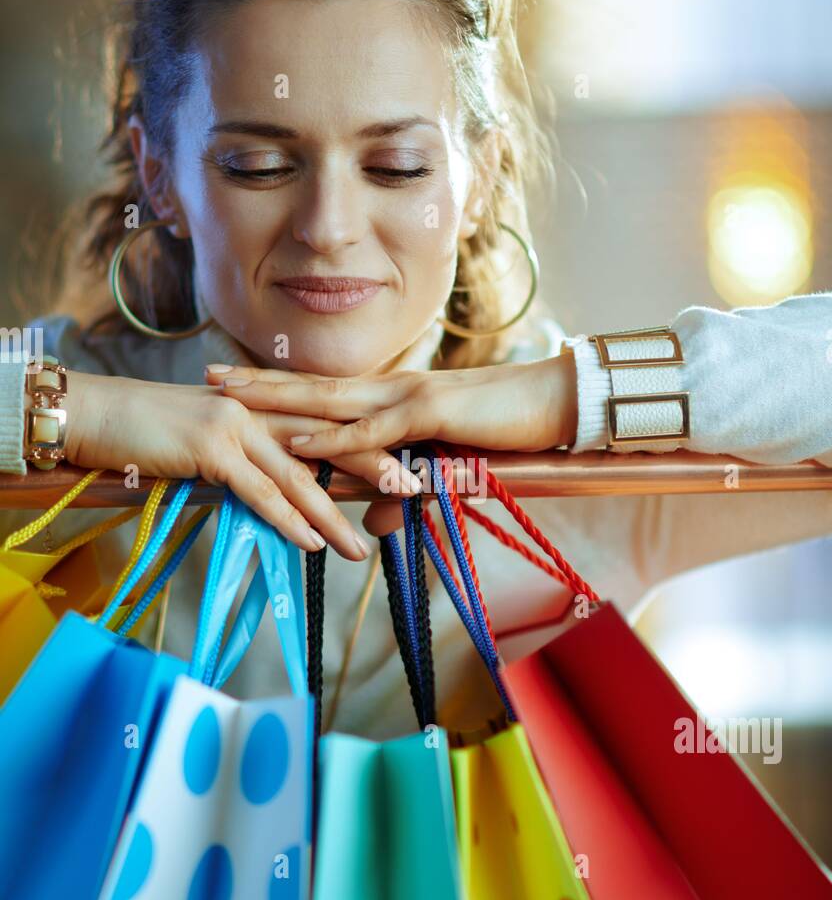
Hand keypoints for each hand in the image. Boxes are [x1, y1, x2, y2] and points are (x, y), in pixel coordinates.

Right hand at [63, 370, 422, 559]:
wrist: (98, 413)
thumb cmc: (150, 430)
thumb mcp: (210, 439)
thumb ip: (249, 458)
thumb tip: (280, 490)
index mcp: (264, 404)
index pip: (328, 424)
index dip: (371, 443)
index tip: (408, 463)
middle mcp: (258, 409)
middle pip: (330, 443)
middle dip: (375, 471)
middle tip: (415, 495)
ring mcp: (237, 426)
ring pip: (300, 476)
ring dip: (333, 516)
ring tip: (361, 548)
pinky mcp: (210, 448)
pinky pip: (258, 490)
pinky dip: (287, 519)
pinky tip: (310, 542)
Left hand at [205, 353, 578, 460]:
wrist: (557, 405)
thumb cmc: (508, 432)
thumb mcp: (449, 469)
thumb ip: (405, 493)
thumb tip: (370, 523)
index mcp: (396, 398)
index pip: (327, 393)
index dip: (280, 387)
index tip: (236, 383)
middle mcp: (393, 389)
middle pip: (312, 387)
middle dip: (257, 383)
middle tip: (208, 376)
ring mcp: (409, 396)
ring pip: (329, 400)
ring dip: (276, 400)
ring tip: (230, 399)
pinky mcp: (431, 414)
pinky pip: (372, 430)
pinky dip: (331, 437)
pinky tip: (295, 440)